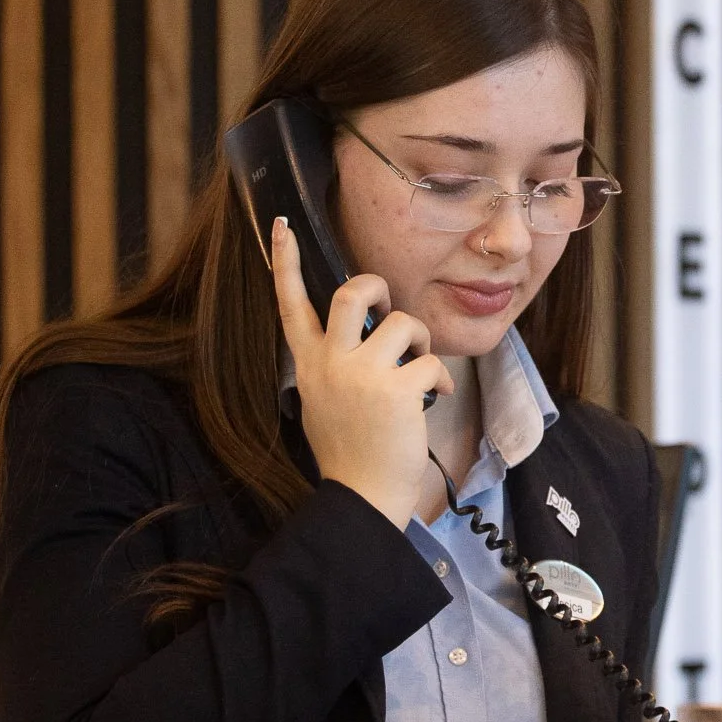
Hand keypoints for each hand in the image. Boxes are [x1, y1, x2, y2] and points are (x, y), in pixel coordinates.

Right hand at [270, 218, 452, 528]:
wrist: (362, 496)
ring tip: (421, 370)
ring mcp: (361, 374)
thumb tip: (371, 331)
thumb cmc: (350, 450)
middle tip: (390, 307)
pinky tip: (435, 399)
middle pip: (352, 292)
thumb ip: (337, 361)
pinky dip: (440, 379)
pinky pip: (430, 362)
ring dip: (421, 342)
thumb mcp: (325, 399)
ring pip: (403, 322)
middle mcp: (330, 362)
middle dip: (378, 287)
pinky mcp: (395, 389)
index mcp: (309, 363)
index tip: (281, 225)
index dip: (285, 261)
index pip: (290, 303)